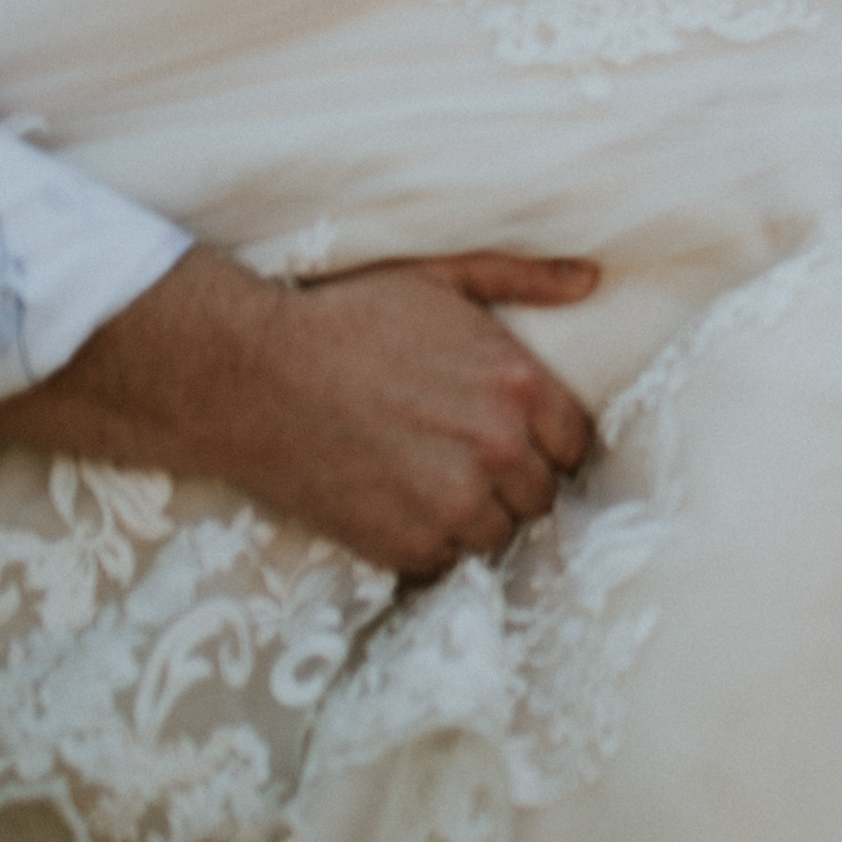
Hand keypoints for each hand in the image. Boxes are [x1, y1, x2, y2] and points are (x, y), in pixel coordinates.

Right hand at [0, 247, 600, 577]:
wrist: (250, 375)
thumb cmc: (345, 318)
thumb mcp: (440, 278)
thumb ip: (523, 278)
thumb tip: (591, 279)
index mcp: (521, 385)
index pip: (574, 443)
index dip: (542, 441)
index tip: (508, 436)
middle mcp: (499, 449)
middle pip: (540, 494)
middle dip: (509, 479)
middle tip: (457, 459)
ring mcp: (454, 503)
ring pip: (497, 533)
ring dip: (471, 516)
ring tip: (425, 483)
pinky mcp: (406, 544)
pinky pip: (447, 563)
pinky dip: (427, 544)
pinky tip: (395, 507)